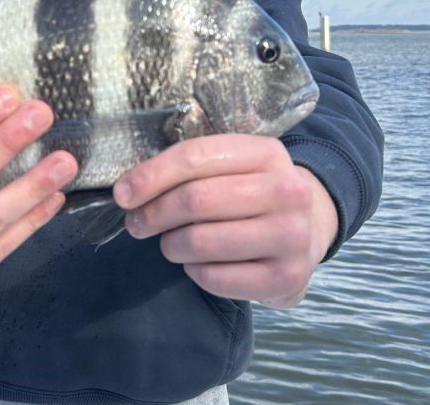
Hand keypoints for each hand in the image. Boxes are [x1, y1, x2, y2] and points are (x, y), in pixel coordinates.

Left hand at [112, 134, 337, 307]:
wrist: (305, 228)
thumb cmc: (249, 191)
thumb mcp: (229, 165)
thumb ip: (187, 168)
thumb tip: (128, 190)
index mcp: (266, 152)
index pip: (195, 157)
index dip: (151, 176)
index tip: (123, 194)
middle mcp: (287, 191)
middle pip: (196, 200)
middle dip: (154, 213)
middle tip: (136, 223)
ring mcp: (292, 236)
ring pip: (202, 241)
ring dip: (172, 245)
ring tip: (170, 243)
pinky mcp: (287, 278)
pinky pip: (216, 278)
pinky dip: (194, 271)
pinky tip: (196, 263)